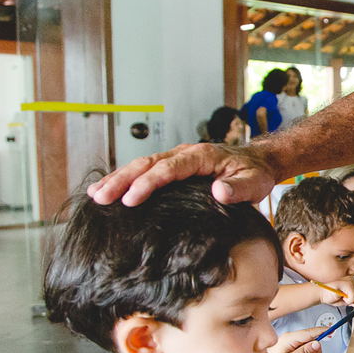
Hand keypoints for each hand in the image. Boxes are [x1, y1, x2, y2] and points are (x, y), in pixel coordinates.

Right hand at [87, 142, 276, 206]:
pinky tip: (109, 190)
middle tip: (101, 198)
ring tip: (95, 194)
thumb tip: (219, 191)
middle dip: (122, 180)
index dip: (148, 183)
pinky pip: (145, 170)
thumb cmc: (255, 174)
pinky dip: (126, 178)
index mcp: (202, 156)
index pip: (169, 169)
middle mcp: (185, 153)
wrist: (258, 162)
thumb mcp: (255, 183)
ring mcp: (177, 158)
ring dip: (118, 178)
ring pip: (141, 165)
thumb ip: (239, 189)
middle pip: (147, 164)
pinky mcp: (173, 166)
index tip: (131, 199)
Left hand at [260, 326, 324, 352]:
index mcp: (290, 338)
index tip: (331, 330)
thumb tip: (317, 343)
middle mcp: (291, 337)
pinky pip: (303, 348)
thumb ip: (305, 352)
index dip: (321, 331)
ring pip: (308, 344)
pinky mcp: (291, 347)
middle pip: (310, 338)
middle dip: (315, 349)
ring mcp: (291, 342)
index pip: (309, 332)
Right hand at [316, 277, 353, 306]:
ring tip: (345, 300)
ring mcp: (350, 281)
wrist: (322, 294)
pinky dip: (348, 301)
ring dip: (353, 303)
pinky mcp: (346, 283)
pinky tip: (342, 298)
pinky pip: (353, 296)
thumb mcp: (348, 300)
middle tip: (353, 305)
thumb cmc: (334, 297)